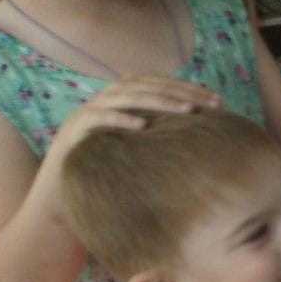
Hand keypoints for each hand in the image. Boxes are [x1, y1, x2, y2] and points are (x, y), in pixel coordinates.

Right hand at [47, 75, 220, 161]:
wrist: (62, 197)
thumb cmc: (108, 174)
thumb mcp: (138, 150)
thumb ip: (160, 135)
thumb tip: (204, 136)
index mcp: (120, 100)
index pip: (157, 83)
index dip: (188, 87)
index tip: (218, 102)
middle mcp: (103, 100)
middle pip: (145, 84)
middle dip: (181, 91)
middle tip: (212, 104)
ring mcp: (86, 113)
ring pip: (124, 95)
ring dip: (157, 100)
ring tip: (186, 110)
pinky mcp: (73, 131)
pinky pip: (97, 118)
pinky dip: (119, 118)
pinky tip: (142, 125)